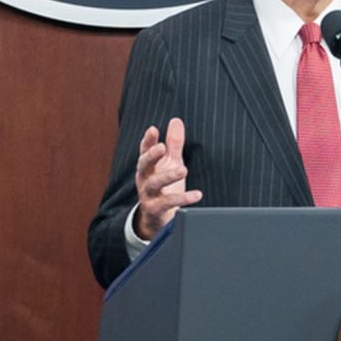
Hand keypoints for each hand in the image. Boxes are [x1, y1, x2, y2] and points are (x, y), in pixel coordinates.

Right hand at [134, 118, 201, 239]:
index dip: (148, 140)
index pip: (145, 150)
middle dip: (151, 156)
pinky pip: (167, 203)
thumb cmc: (165, 187)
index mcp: (147, 166)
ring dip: (168, 176)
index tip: (153, 129)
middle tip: (162, 148)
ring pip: (154, 184)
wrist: (157, 220)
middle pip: (144, 165)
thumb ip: (173, 144)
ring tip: (183, 169)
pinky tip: (197, 195)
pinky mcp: (155, 210)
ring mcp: (148, 195)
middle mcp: (144, 179)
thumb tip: (176, 121)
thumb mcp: (170, 164)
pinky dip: (182, 199)